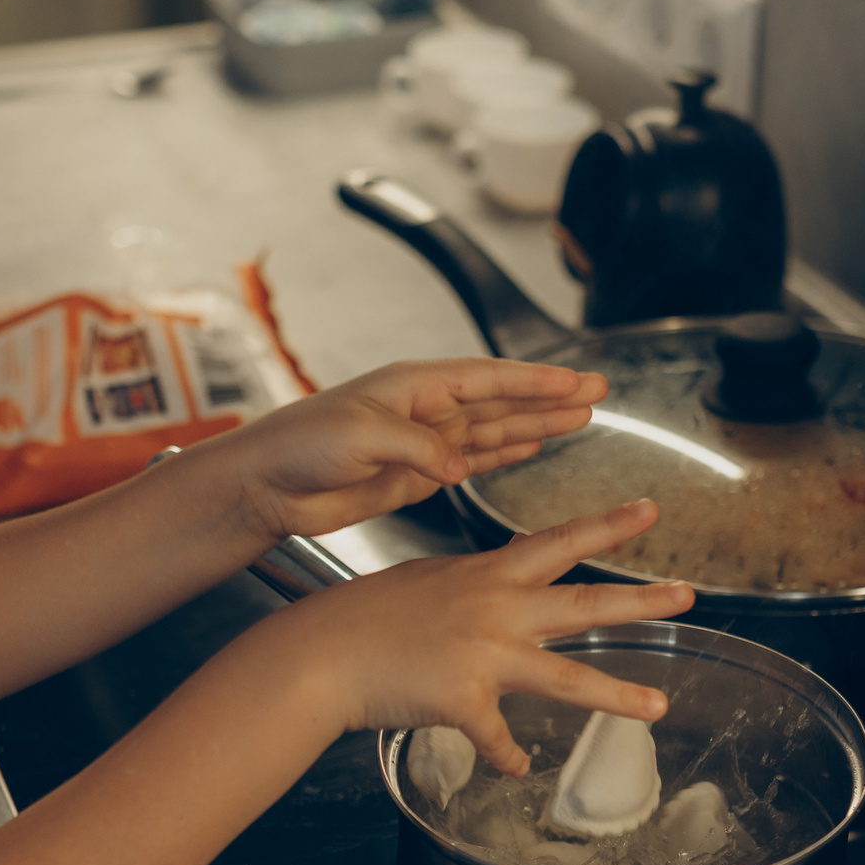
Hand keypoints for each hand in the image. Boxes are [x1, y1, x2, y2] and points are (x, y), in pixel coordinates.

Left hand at [218, 358, 606, 542]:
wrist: (265, 485)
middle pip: (502, 400)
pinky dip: (506, 453)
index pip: (489, 379)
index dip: (536, 381)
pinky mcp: (416, 475)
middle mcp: (424, 409)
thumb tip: (456, 465)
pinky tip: (531, 446)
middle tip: (598, 393)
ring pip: (495, 429)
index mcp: (414, 386)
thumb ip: (417, 448)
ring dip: (538, 423)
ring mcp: (423, 442)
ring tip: (581, 418)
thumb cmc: (299, 444)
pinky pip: (474, 460)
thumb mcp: (361, 437)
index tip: (577, 382)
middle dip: (551, 397)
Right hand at [248, 499, 696, 774]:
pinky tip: (518, 767)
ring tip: (658, 706)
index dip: (607, 526)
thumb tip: (504, 578)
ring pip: (566, 677)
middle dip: (642, 599)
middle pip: (582, 602)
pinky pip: (500, 739)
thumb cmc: (360, 618)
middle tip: (689, 593)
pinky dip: (509, 756)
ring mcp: (483, 654)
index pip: (557, 542)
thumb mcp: (424, 583)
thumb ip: (471, 585)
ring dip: (617, 696)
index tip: (649, 511)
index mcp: (485, 576)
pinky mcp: (464, 699)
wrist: (319, 653)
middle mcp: (494, 609)